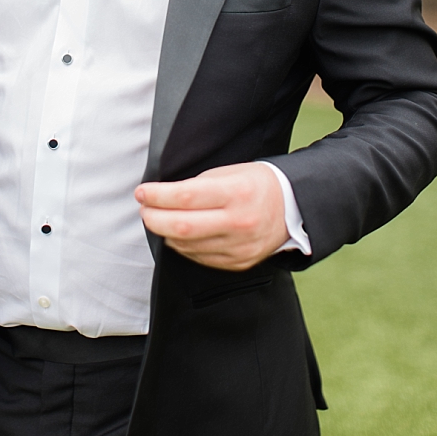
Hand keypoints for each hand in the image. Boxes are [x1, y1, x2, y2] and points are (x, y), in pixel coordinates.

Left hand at [136, 163, 286, 271]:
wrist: (293, 209)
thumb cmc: (259, 185)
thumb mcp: (233, 173)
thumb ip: (200, 185)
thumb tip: (165, 196)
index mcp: (237, 193)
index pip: (185, 196)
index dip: (157, 195)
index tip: (142, 192)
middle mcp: (238, 222)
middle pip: (181, 226)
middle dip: (153, 218)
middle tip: (144, 209)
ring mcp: (238, 246)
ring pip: (186, 245)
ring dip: (165, 232)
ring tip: (161, 219)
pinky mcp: (237, 262)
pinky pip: (199, 257)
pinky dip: (183, 245)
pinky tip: (180, 234)